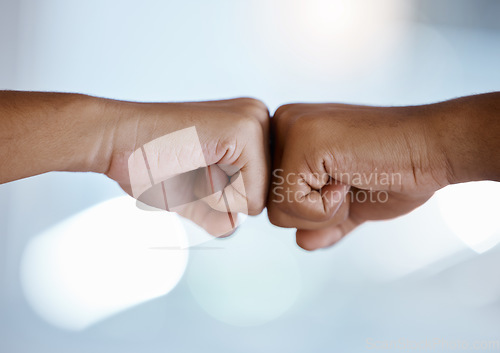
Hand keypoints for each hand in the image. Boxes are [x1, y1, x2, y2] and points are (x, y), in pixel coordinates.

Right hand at [104, 98, 269, 236]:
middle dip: (222, 198)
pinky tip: (194, 163)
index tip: (194, 168)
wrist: (116, 141)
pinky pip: (249, 196)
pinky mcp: (244, 131)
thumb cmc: (149, 163)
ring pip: (257, 199)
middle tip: (191, 166)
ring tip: (192, 163)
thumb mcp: (192, 195)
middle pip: (261, 196)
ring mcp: (254, 122)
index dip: (222, 199)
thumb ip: (219, 213)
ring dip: (218, 197)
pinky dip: (217, 196)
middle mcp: (258, 119)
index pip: (258, 192)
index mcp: (249, 130)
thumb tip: (234, 225)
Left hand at [267, 103, 451, 249]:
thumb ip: (322, 223)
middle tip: (349, 181)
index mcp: (288, 135)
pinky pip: (292, 204)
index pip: (274, 197)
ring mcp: (290, 129)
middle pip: (270, 205)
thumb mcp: (350, 204)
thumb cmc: (396, 171)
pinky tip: (350, 177)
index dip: (312, 209)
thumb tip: (301, 242)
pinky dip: (327, 208)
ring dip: (322, 212)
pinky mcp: (302, 140)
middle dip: (314, 214)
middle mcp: (282, 124)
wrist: (431, 150)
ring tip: (350, 177)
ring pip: (277, 210)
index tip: (345, 181)